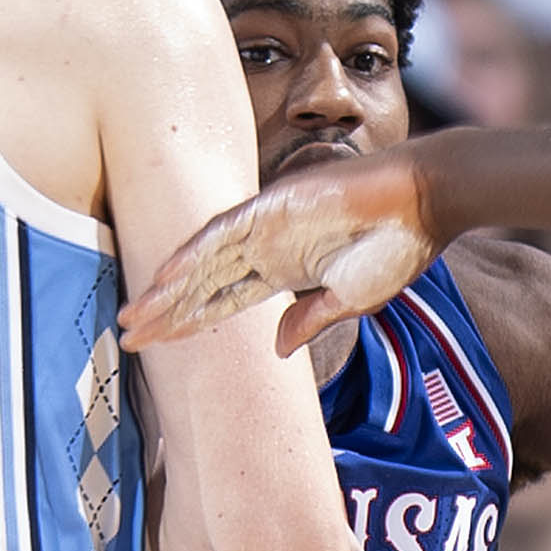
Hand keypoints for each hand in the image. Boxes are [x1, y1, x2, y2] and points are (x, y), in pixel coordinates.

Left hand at [124, 148, 434, 358]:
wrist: (423, 201)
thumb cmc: (396, 246)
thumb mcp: (351, 298)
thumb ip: (310, 319)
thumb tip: (279, 348)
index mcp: (283, 272)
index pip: (222, 302)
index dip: (189, 324)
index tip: (156, 346)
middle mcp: (265, 248)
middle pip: (203, 285)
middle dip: (166, 312)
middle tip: (127, 336)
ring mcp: (266, 226)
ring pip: (204, 261)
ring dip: (169, 289)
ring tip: (135, 315)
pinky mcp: (273, 206)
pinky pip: (224, 232)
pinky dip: (195, 254)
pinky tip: (167, 277)